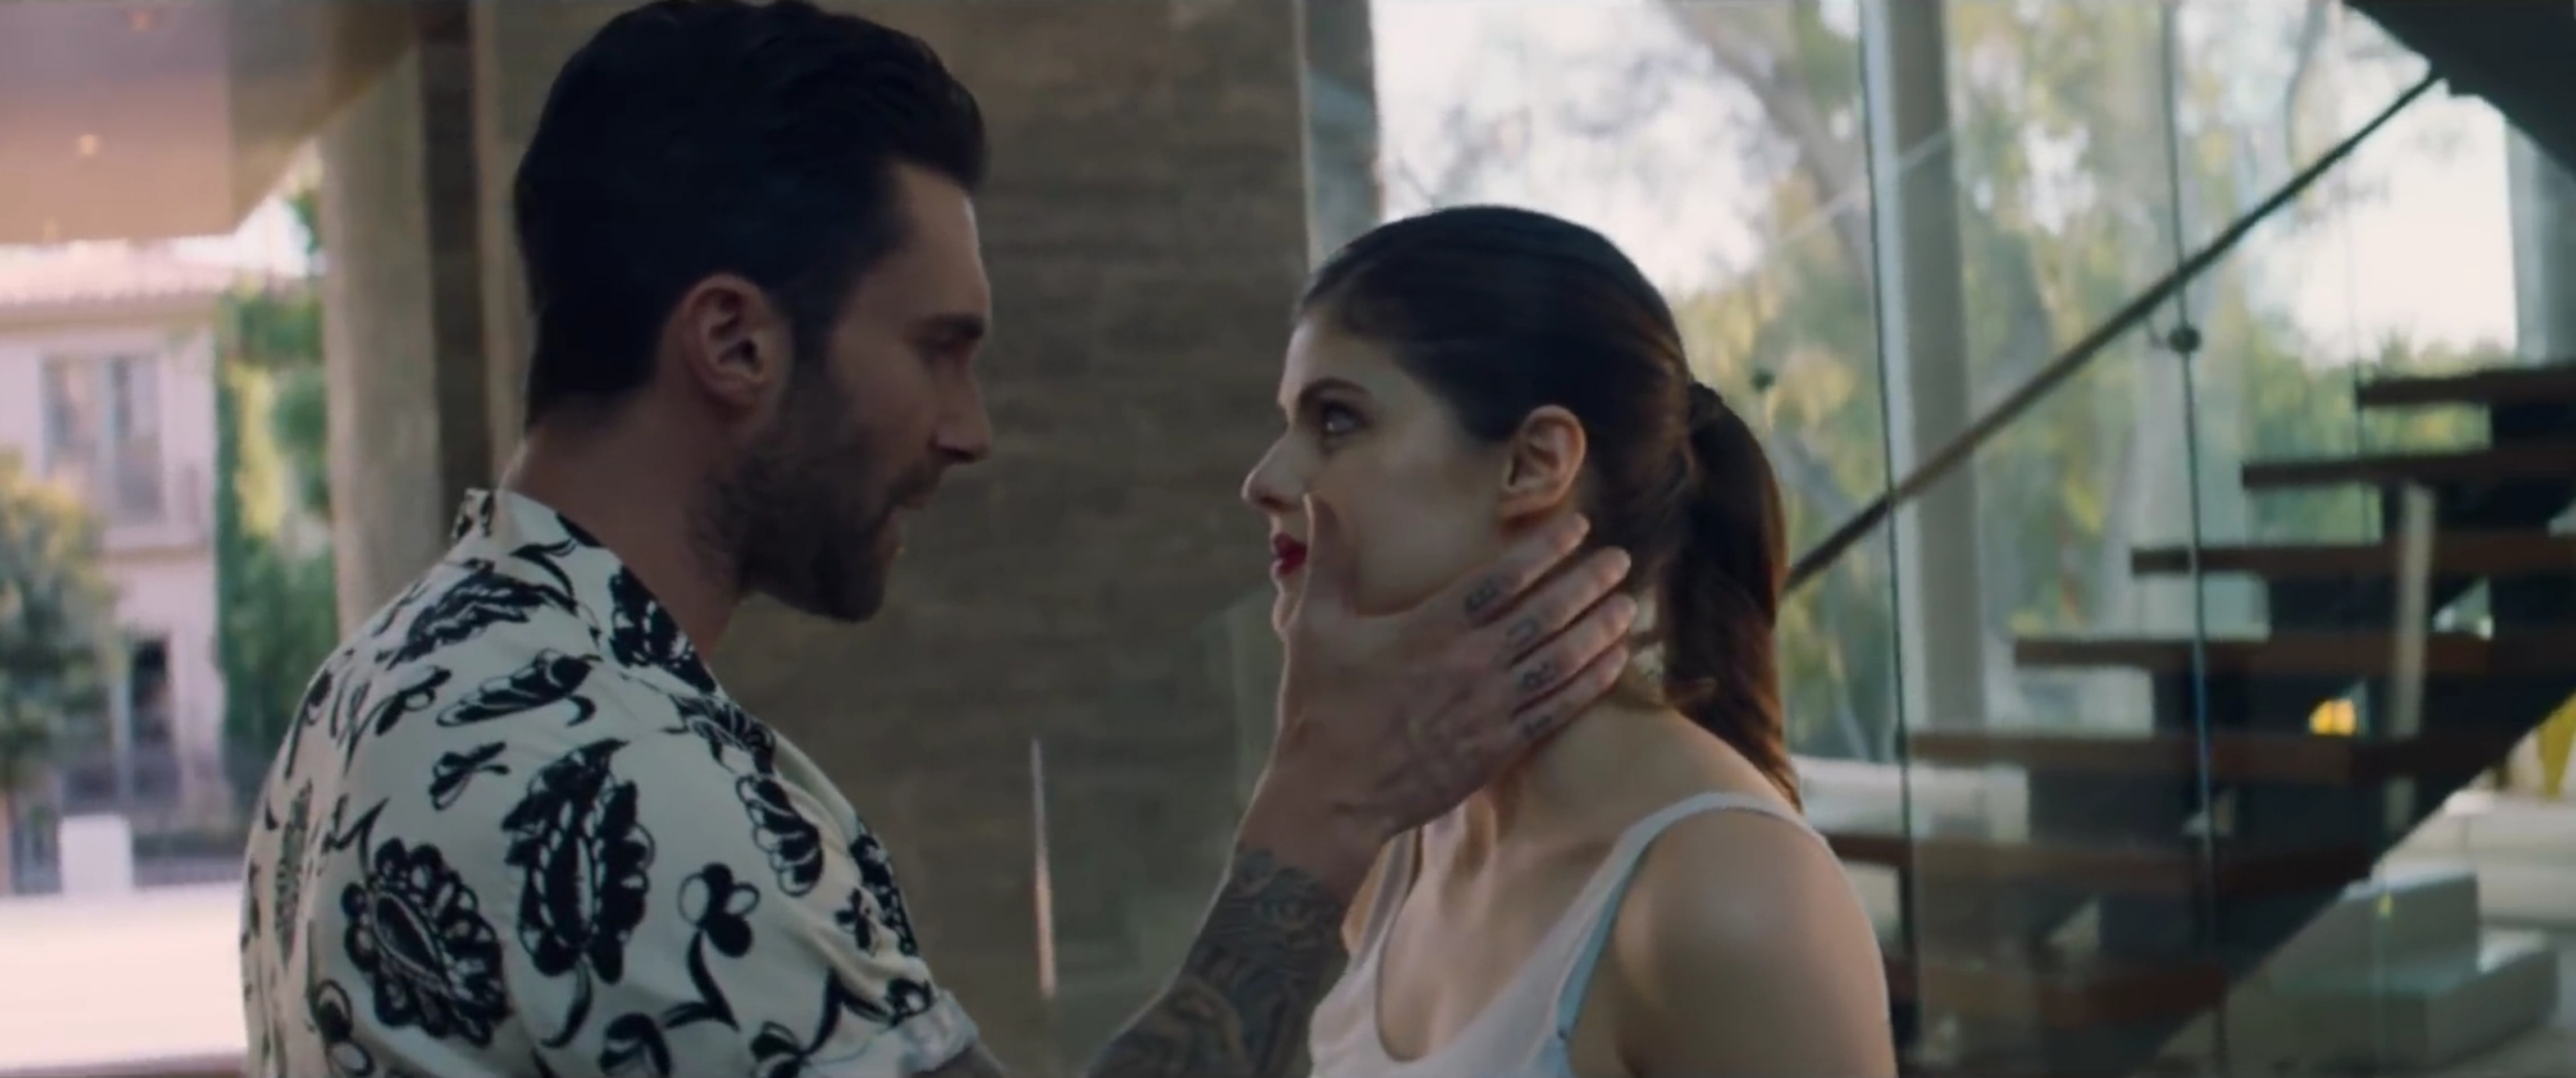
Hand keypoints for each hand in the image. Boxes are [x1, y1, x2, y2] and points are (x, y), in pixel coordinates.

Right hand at [1244, 497, 1637, 895]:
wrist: (1331, 797)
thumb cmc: (1320, 709)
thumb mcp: (1315, 626)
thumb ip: (1329, 559)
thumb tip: (1317, 500)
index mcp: (1429, 628)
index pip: (1502, 578)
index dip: (1544, 548)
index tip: (1577, 525)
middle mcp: (1469, 664)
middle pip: (1545, 614)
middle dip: (1587, 582)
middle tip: (1619, 558)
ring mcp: (1489, 709)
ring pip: (1560, 660)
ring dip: (1599, 629)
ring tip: (1628, 605)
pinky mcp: (1499, 748)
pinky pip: (1558, 710)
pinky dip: (1591, 684)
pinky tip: (1615, 663)